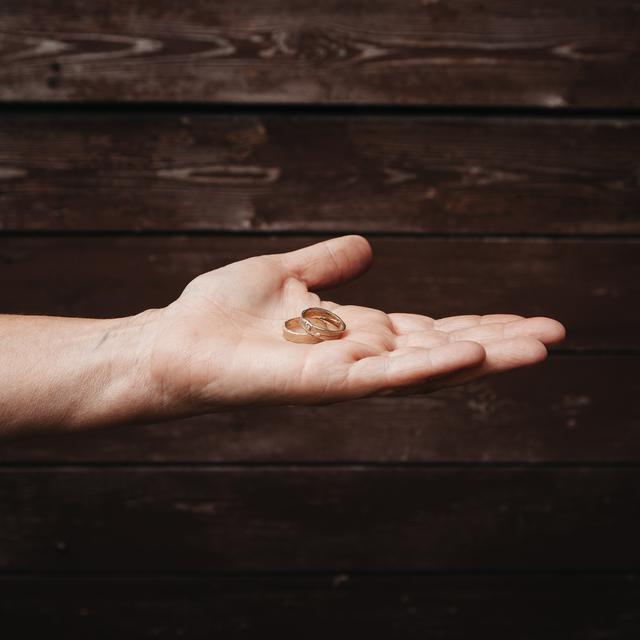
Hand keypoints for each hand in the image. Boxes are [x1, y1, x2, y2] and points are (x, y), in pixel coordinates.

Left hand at [145, 235, 564, 417]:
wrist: (171, 342)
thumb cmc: (219, 313)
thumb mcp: (283, 273)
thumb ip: (328, 265)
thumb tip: (367, 246)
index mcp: (353, 332)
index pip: (427, 329)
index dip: (473, 324)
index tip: (521, 317)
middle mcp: (357, 357)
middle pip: (438, 350)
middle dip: (496, 342)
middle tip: (554, 334)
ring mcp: (341, 375)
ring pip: (422, 368)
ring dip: (480, 358)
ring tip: (537, 348)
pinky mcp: (318, 385)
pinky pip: (379, 379)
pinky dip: (425, 368)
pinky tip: (468, 357)